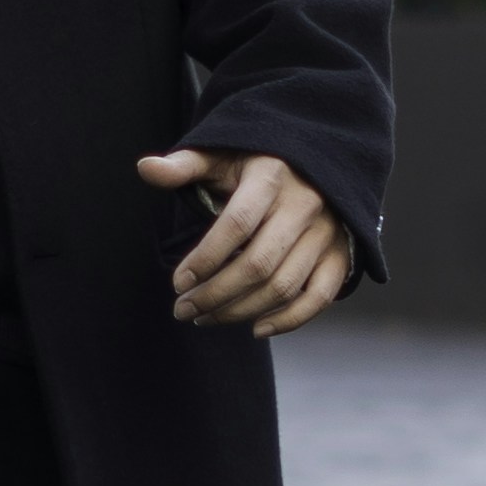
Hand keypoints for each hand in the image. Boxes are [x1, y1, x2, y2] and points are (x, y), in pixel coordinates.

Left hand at [136, 150, 351, 337]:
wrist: (317, 164)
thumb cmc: (257, 164)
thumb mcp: (222, 156)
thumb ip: (184, 165)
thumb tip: (145, 168)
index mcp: (270, 177)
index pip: (236, 224)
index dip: (205, 258)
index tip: (178, 282)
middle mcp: (304, 206)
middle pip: (258, 264)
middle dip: (215, 295)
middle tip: (183, 310)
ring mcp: (326, 233)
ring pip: (283, 285)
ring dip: (240, 311)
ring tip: (205, 318)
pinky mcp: (340, 254)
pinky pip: (319, 297)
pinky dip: (289, 320)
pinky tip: (256, 329)